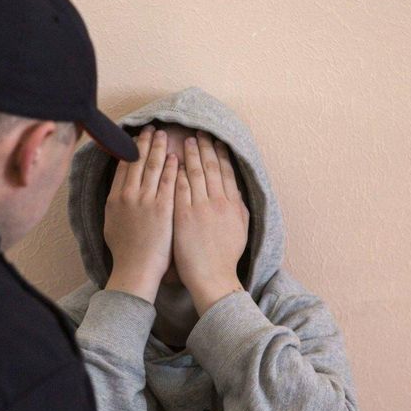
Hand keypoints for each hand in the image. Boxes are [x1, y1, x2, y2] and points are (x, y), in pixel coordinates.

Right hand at [103, 126, 178, 302]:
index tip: (136, 138)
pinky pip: (169, 181)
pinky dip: (172, 167)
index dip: (130, 150)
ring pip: (153, 166)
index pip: (123, 166)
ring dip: (159, 148)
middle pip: (138, 161)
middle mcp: (128, 195)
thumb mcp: (111, 225)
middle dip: (146, 142)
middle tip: (152, 129)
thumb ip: (116, 206)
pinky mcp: (164, 208)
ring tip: (165, 136)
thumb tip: (118, 194)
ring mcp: (146, 201)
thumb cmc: (125, 253)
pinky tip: (176, 157)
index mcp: (114, 199)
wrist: (135, 270)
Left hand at [173, 131, 248, 315]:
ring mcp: (199, 208)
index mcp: (232, 203)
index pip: (226, 171)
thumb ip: (238, 206)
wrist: (212, 277)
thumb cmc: (225, 257)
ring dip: (189, 155)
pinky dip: (175, 173)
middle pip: (209, 167)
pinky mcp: (182, 216)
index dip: (220, 154)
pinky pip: (177, 188)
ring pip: (193, 173)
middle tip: (198, 133)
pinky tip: (170, 162)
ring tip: (184, 141)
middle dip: (204, 147)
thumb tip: (235, 189)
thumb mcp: (240, 228)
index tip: (215, 141)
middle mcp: (217, 202)